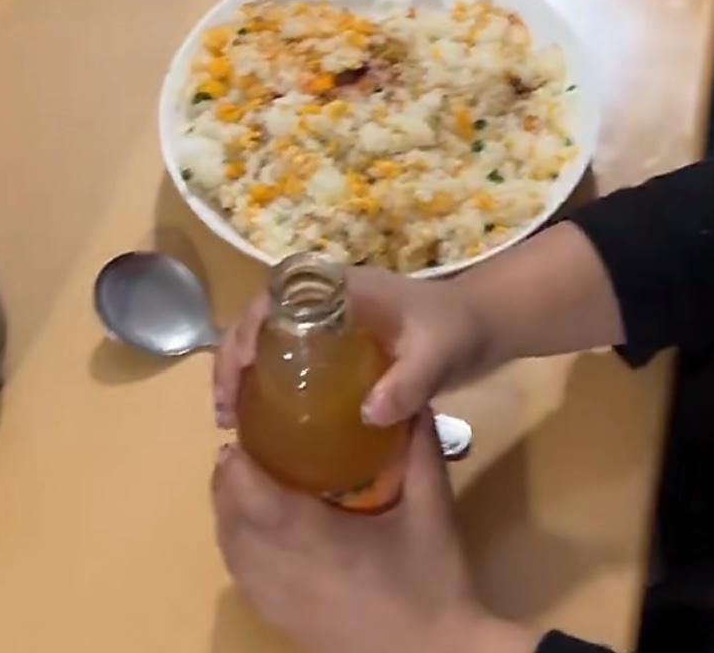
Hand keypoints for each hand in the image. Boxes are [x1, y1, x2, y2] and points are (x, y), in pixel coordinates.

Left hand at [213, 422, 534, 652]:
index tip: (242, 434)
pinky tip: (259, 536)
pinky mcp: (282, 624)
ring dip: (228, 517)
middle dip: (227, 483)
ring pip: (230, 555)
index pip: (248, 495)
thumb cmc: (432, 581)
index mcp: (310, 535)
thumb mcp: (433, 508)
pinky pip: (242, 581)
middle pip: (229, 523)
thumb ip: (420, 450)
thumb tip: (409, 400)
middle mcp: (282, 570)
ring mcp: (278, 603)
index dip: (235, 463)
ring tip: (246, 486)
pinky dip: (237, 550)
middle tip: (247, 451)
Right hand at [215, 266, 490, 432]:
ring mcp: (335, 323)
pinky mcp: (343, 347)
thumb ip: (409, 382)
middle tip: (227, 411)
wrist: (486, 325)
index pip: (277, 293)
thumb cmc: (458, 329)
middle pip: (263, 317)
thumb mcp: (439, 355)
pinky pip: (294, 358)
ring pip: (273, 338)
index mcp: (344, 289)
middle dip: (234, 357)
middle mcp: (331, 300)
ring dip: (246, 372)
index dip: (247, 327)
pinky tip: (271, 425)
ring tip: (236, 422)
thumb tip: (368, 414)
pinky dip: (272, 383)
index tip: (237, 371)